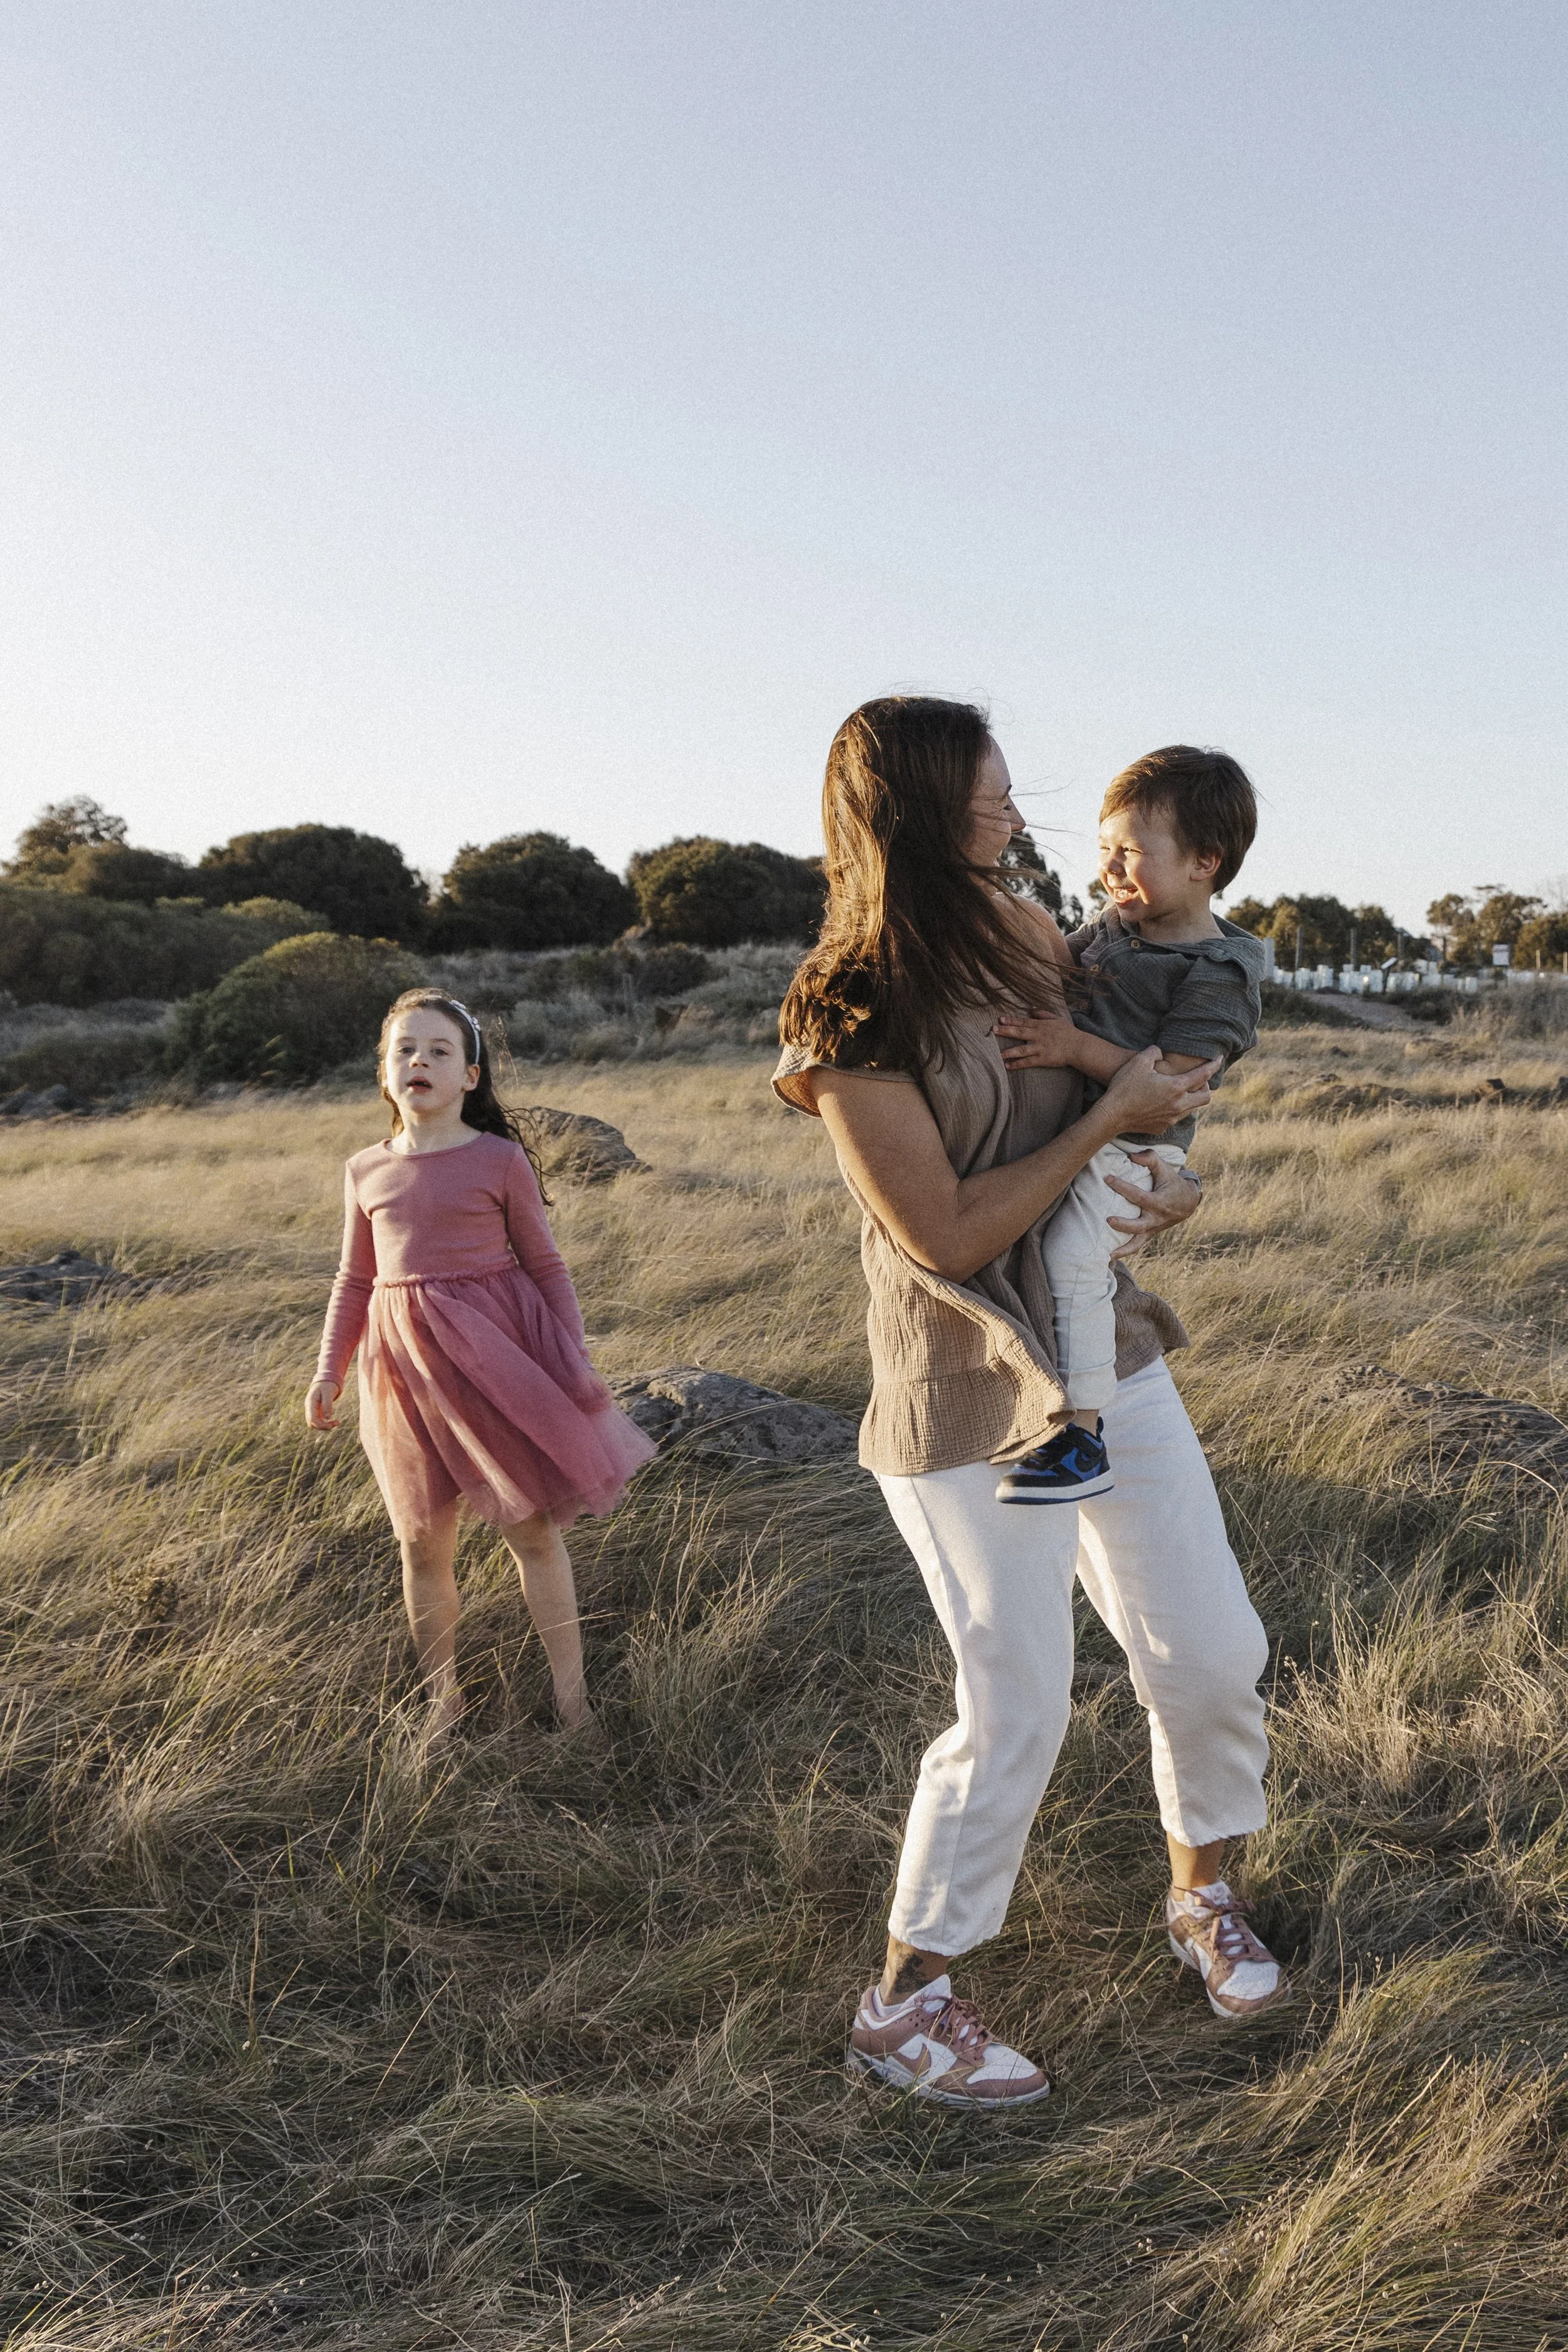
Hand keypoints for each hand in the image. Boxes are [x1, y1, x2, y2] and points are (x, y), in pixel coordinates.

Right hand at [305, 1378, 340, 1430]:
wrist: (326, 1380)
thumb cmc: (327, 1385)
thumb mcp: (328, 1393)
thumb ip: (327, 1405)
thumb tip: (327, 1418)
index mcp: (310, 1403)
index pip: (312, 1419)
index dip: (321, 1425)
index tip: (333, 1423)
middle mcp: (309, 1408)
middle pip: (312, 1424)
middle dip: (323, 1426)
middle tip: (336, 1423)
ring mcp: (312, 1410)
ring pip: (315, 1424)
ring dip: (325, 1426)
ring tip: (337, 1422)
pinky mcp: (317, 1411)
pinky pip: (319, 1421)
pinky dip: (326, 1423)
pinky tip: (335, 1421)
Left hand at [994, 1012, 1080, 1069]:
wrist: (1079, 1046)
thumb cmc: (1069, 1033)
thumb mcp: (1057, 1019)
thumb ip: (1043, 1014)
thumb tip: (1031, 1010)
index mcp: (1041, 1025)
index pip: (1023, 1022)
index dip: (1011, 1021)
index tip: (1000, 1019)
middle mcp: (1039, 1036)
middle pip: (1019, 1033)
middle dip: (1005, 1031)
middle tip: (993, 1030)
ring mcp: (1040, 1048)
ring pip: (1022, 1050)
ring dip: (1009, 1051)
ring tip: (997, 1053)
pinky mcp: (1043, 1059)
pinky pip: (1028, 1062)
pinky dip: (1017, 1064)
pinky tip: (1008, 1066)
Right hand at [1099, 1046, 1217, 1135]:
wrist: (1112, 1115)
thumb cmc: (1124, 1087)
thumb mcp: (1139, 1061)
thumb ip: (1155, 1052)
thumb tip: (1161, 1052)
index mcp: (1176, 1087)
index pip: (1203, 1075)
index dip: (1213, 1065)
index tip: (1219, 1059)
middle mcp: (1178, 1105)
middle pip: (1205, 1097)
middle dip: (1206, 1086)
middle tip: (1197, 1079)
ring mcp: (1171, 1118)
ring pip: (1192, 1109)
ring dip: (1191, 1098)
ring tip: (1181, 1090)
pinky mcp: (1162, 1128)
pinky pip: (1176, 1117)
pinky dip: (1177, 1109)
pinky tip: (1165, 1103)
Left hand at [1107, 1155, 1202, 1260]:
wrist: (1188, 1202)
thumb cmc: (1172, 1182)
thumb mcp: (1164, 1168)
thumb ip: (1149, 1159)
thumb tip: (1130, 1156)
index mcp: (1159, 1202)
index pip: (1138, 1195)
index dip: (1122, 1186)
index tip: (1107, 1178)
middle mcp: (1156, 1218)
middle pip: (1139, 1226)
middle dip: (1124, 1224)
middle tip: (1108, 1220)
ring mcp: (1152, 1229)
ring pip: (1138, 1242)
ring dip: (1123, 1249)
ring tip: (1107, 1254)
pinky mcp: (1149, 1234)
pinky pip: (1137, 1245)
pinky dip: (1125, 1252)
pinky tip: (1109, 1257)